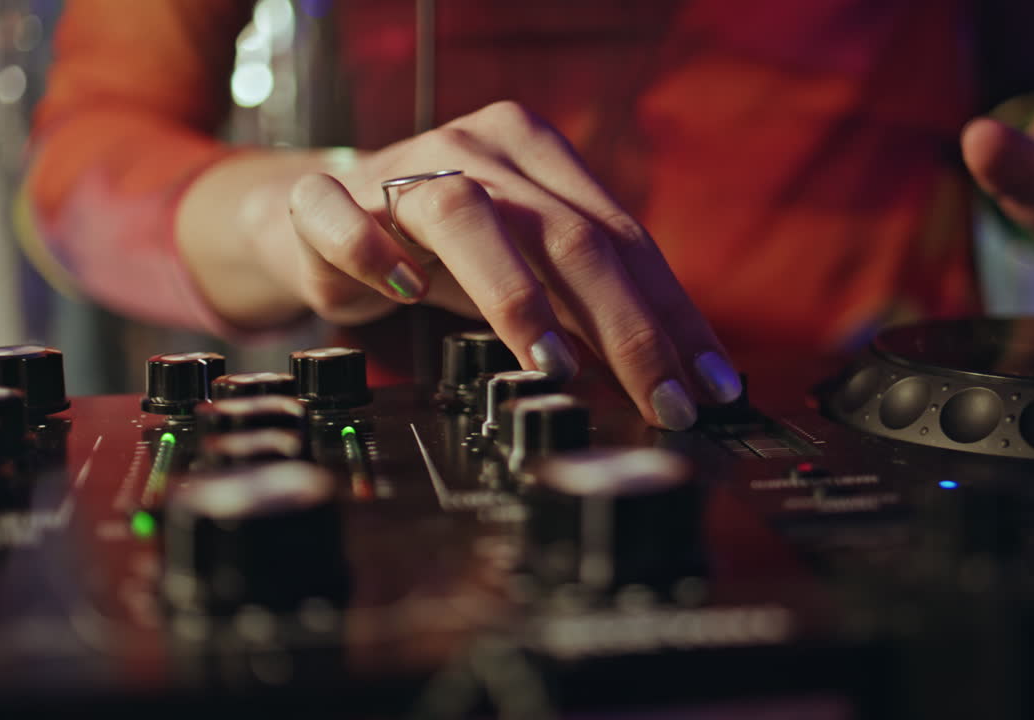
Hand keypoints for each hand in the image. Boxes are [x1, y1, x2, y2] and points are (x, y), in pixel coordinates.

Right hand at [278, 101, 741, 429]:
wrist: (327, 219)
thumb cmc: (442, 250)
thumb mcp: (528, 272)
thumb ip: (589, 309)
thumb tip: (669, 377)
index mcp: (539, 155)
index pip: (624, 238)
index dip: (671, 316)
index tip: (706, 384)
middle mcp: (480, 150)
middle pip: (566, 235)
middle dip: (624, 328)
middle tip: (660, 399)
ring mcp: (402, 167)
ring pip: (467, 218)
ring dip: (516, 296)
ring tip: (555, 367)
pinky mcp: (327, 200)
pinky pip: (346, 218)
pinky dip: (377, 257)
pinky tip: (405, 293)